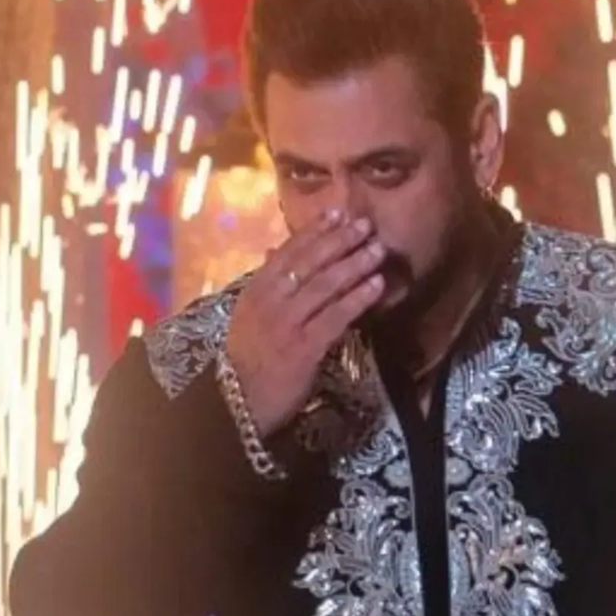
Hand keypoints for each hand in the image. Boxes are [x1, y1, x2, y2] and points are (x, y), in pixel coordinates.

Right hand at [225, 210, 385, 436]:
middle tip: (365, 225)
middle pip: (309, 263)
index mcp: (256, 290)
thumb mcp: (249, 315)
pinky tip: (377, 286)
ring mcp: (286, 324)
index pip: (288, 251)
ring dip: (354, 264)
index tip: (338, 212)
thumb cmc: (248, 359)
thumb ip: (265, 283)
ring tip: (377, 250)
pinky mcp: (304, 347)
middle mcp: (270, 301)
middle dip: (339, 241)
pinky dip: (357, 298)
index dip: (315, 231)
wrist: (237, 404)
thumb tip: (271, 250)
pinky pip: (335, 316)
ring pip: (325, 286)